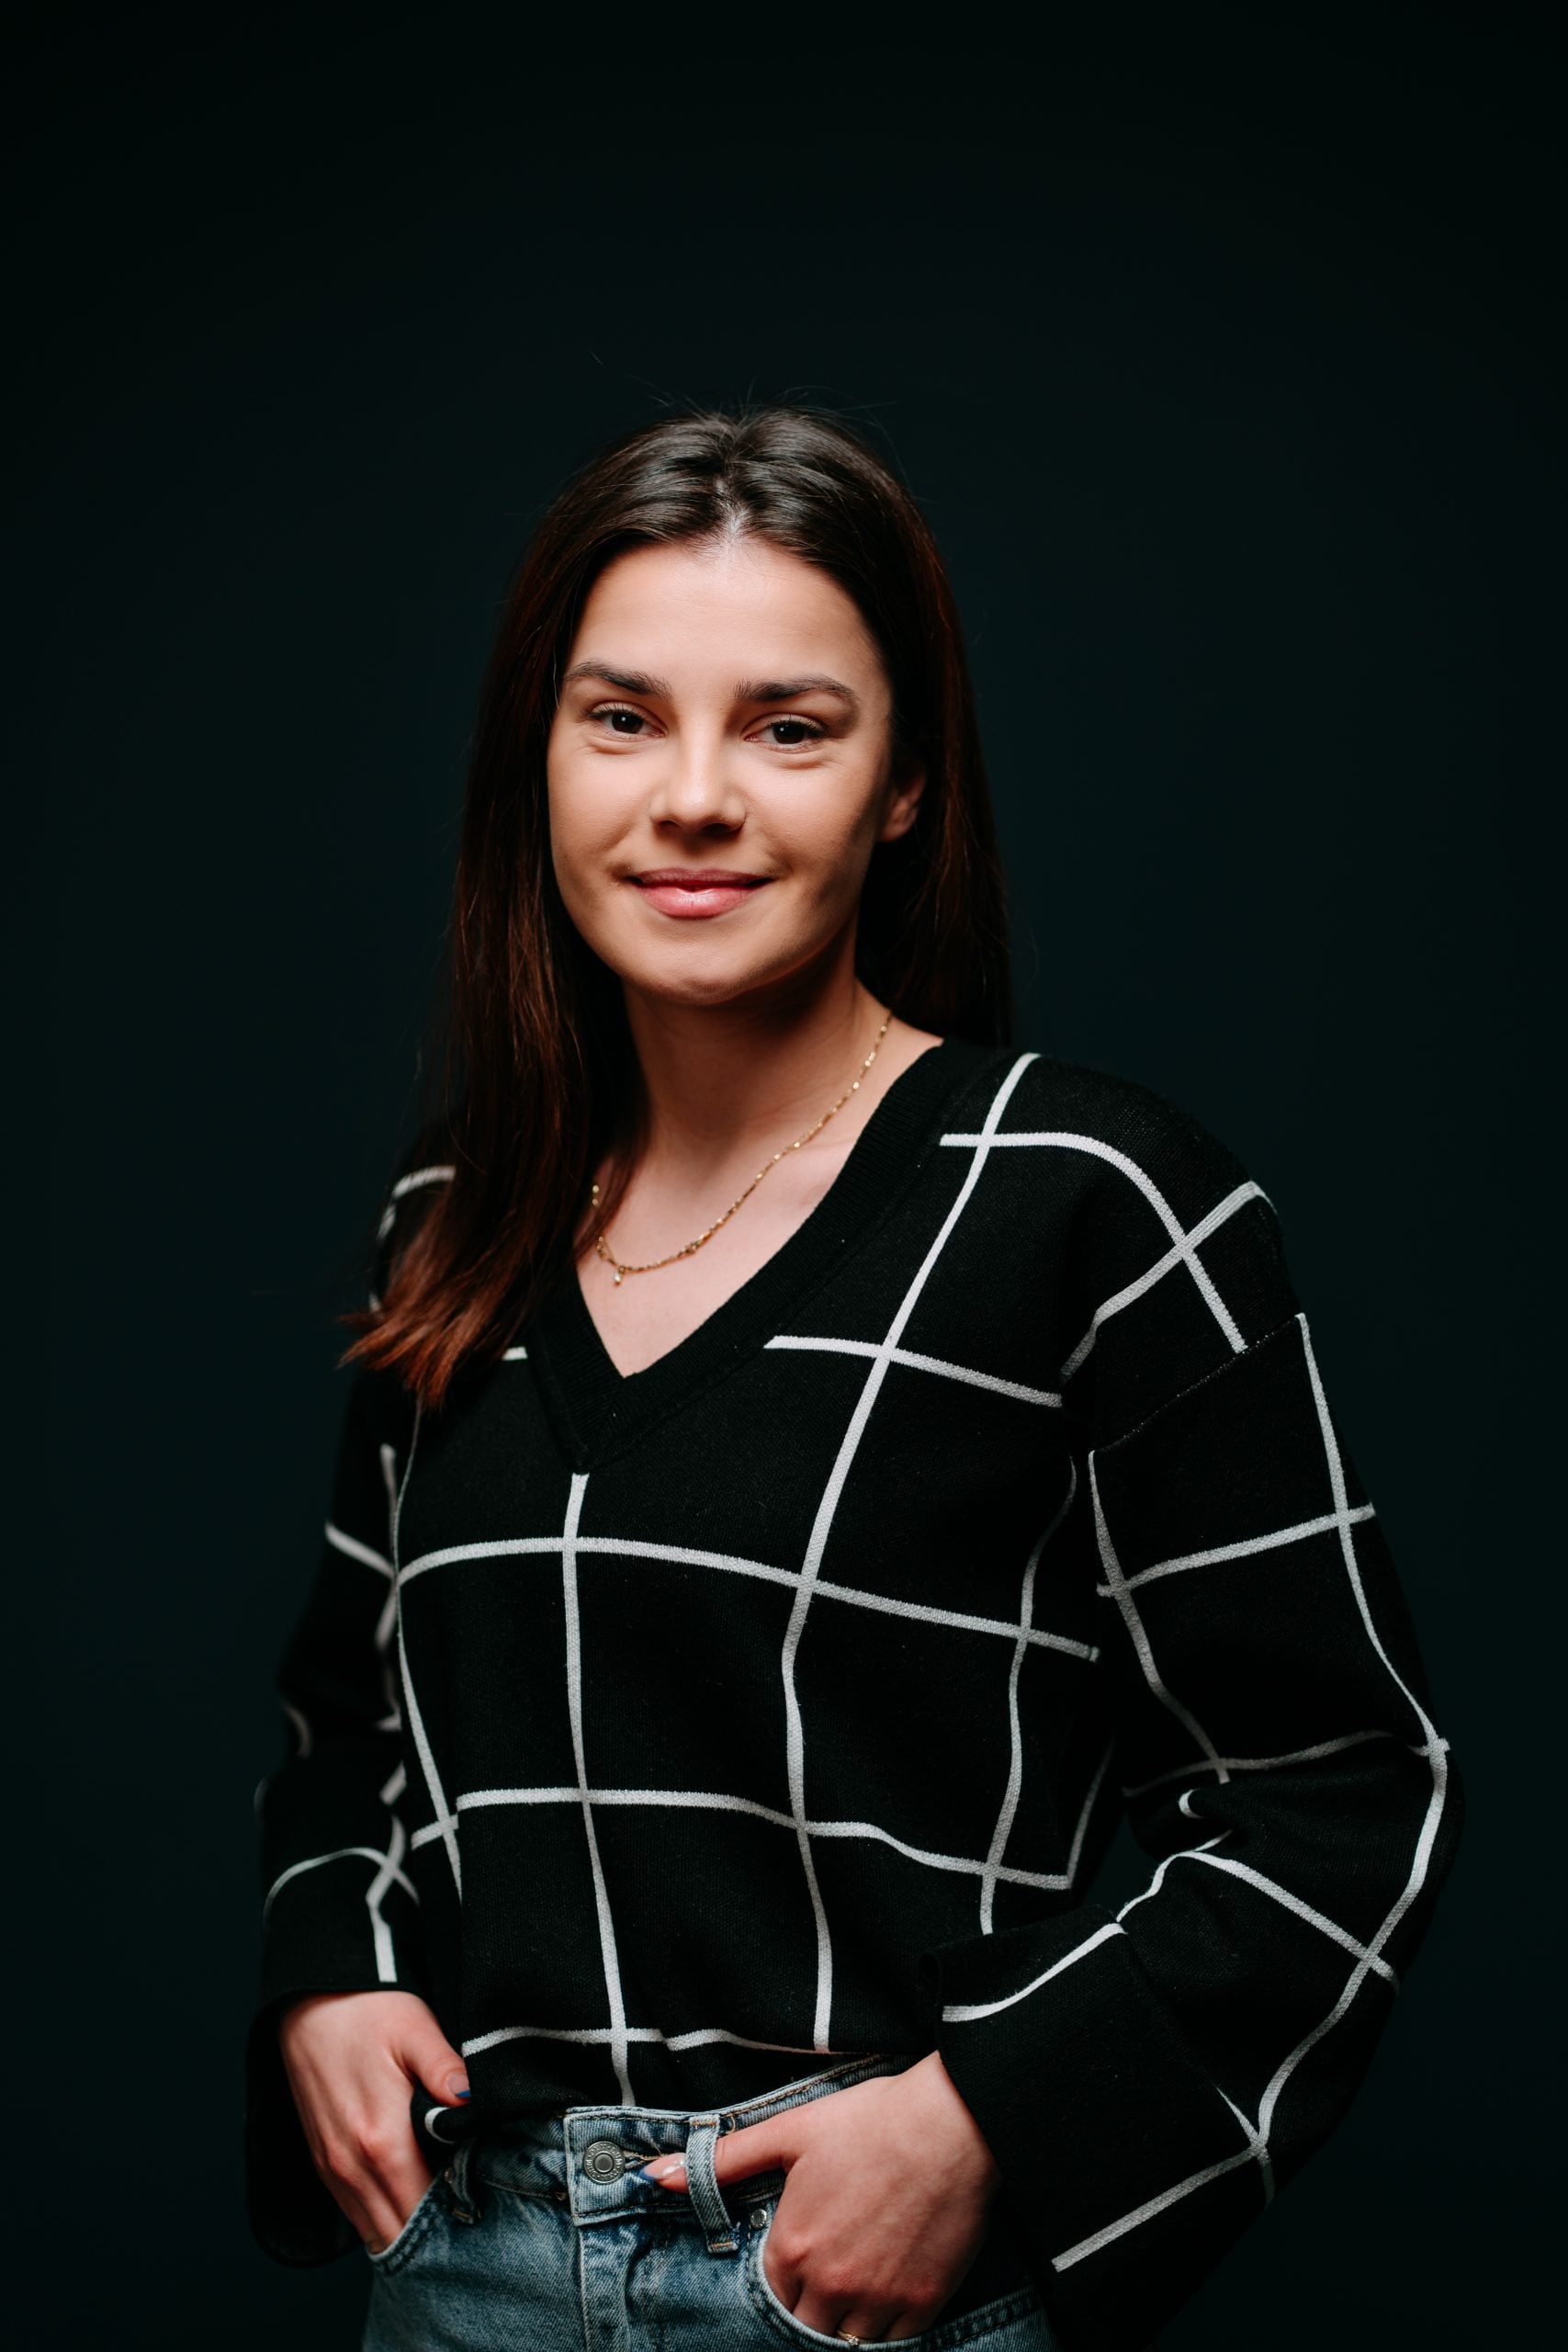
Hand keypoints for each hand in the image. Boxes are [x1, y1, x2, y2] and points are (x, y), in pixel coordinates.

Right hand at [278, 1989, 469, 2251]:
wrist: (310, 2001)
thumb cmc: (368, 2011)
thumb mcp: (416, 2030)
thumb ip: (446, 2073)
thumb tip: (475, 2105)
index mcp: (381, 2141)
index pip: (424, 2210)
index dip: (456, 2215)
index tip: (483, 2205)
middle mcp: (352, 2167)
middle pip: (398, 2231)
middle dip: (434, 2233)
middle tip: (470, 2212)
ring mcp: (332, 2168)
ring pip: (373, 2230)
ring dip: (406, 2228)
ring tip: (443, 2210)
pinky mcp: (323, 2162)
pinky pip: (353, 2213)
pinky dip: (381, 2216)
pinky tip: (408, 2198)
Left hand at [642, 2052, 999, 2341]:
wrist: (951, 2123)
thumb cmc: (869, 2121)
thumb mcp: (789, 2131)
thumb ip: (722, 2161)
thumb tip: (655, 2175)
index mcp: (793, 2248)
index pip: (767, 2297)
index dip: (778, 2281)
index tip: (793, 2261)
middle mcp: (831, 2286)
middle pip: (803, 2329)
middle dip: (806, 2311)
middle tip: (820, 2281)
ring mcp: (879, 2300)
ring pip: (845, 2345)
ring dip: (841, 2326)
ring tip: (849, 2293)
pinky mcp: (922, 2305)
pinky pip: (892, 2346)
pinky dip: (883, 2333)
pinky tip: (882, 2303)